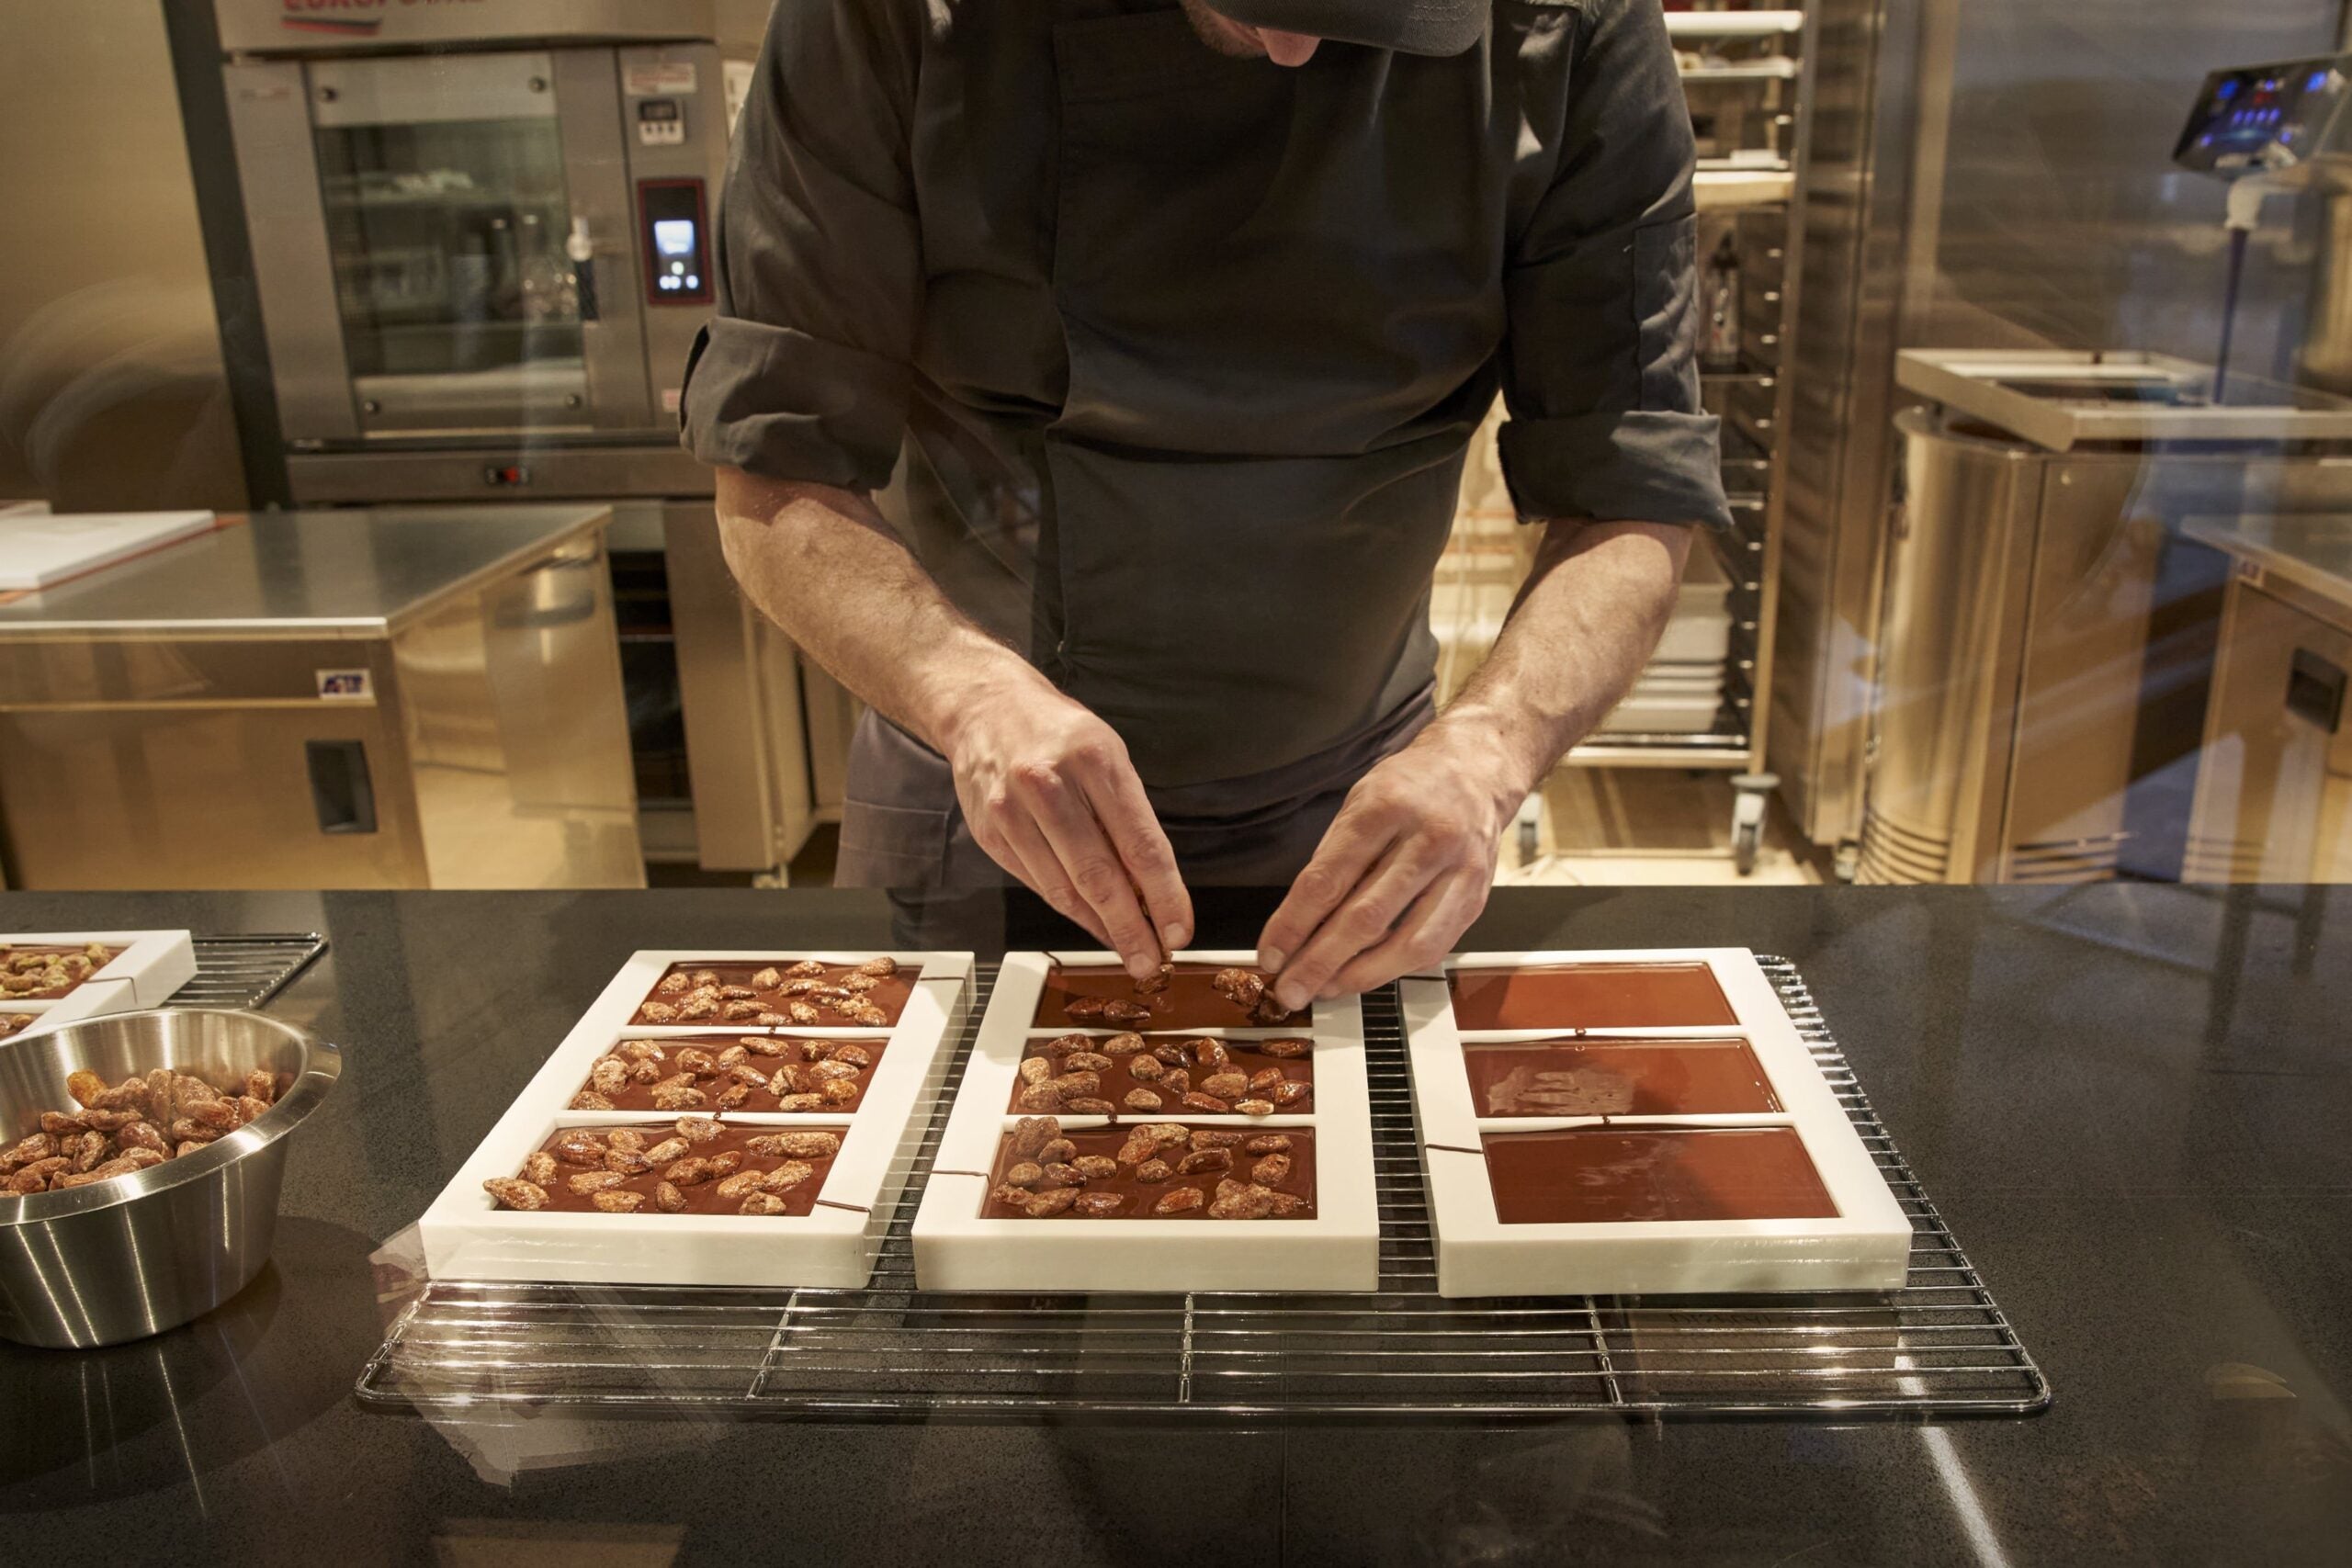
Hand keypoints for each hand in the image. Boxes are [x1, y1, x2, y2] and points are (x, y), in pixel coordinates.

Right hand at [940, 669, 1191, 977]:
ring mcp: (1012, 811)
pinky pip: (1037, 884)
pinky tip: (1091, 922)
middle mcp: (1049, 785)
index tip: (1179, 929)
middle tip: (1152, 961)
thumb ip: (1130, 818)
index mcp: (1094, 760)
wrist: (985, 708)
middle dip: (1131, 927)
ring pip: (1064, 889)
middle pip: (1099, 876)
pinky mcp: (990, 833)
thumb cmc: (1058, 733)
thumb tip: (1153, 889)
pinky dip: (1068, 909)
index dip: (1164, 896)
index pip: (1140, 844)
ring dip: (1101, 927)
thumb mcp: (1108, 754)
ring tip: (1128, 948)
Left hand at [1257, 721, 1523, 1008]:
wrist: (1476, 772)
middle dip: (1320, 961)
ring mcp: (1458, 872)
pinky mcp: (1476, 898)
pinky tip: (1367, 974)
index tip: (1272, 953)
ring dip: (1359, 976)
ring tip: (1325, 989)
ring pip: (1406, 942)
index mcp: (1385, 809)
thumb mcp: (1359, 802)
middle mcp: (1427, 841)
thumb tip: (1297, 923)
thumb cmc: (1410, 787)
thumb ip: (1332, 858)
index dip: (1294, 924)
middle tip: (1291, 988)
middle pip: (1366, 917)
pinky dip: (1395, 968)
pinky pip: (1434, 948)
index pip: (1328, 879)